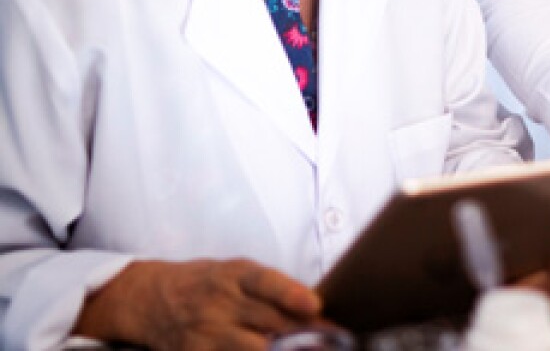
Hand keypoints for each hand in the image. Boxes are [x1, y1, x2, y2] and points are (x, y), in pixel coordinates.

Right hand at [74, 259, 322, 350]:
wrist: (152, 298)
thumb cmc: (206, 282)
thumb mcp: (236, 271)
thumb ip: (271, 287)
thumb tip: (313, 308)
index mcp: (234, 276)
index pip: (266, 282)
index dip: (292, 294)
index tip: (315, 306)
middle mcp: (219, 303)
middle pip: (268, 322)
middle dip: (303, 333)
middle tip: (331, 340)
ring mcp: (205, 333)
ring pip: (253, 349)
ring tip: (305, 349)